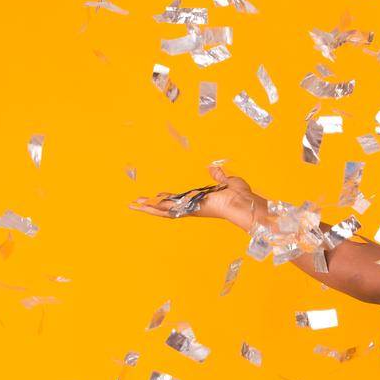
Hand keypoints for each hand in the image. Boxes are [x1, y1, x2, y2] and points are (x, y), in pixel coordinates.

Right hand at [129, 164, 267, 231]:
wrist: (245, 203)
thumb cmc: (241, 195)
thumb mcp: (227, 181)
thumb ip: (218, 176)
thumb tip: (213, 168)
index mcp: (200, 200)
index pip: (179, 199)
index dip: (167, 198)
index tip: (157, 195)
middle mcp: (194, 207)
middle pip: (167, 207)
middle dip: (151, 206)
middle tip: (136, 204)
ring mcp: (192, 210)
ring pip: (165, 210)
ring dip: (149, 207)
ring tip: (133, 205)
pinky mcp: (191, 210)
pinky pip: (170, 210)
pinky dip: (156, 207)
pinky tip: (144, 206)